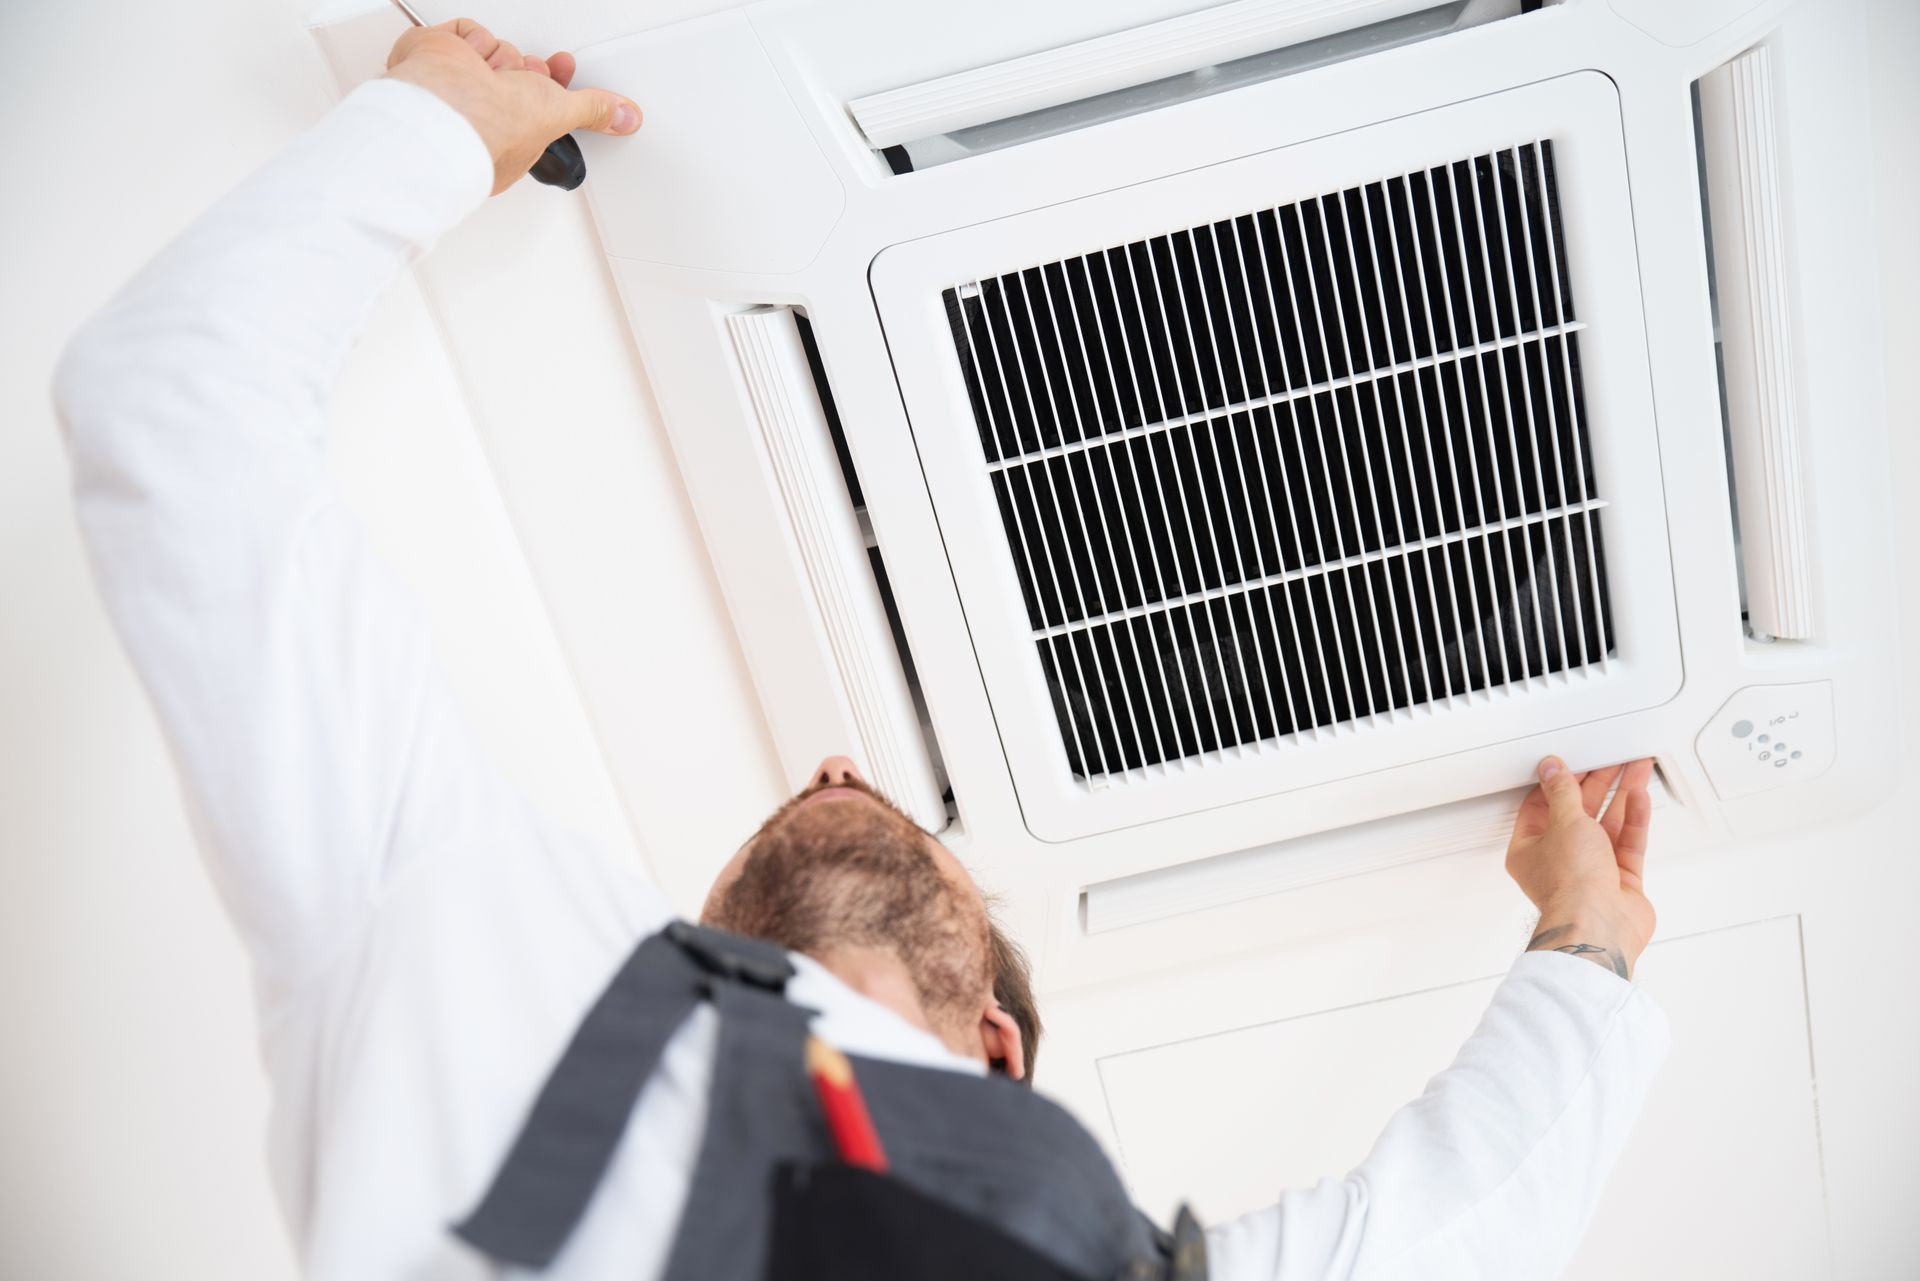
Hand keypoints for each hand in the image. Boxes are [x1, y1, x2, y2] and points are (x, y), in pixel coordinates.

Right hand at [385, 18, 640, 195]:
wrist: (448, 103)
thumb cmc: (495, 125)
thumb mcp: (561, 115)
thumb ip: (595, 112)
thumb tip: (627, 118)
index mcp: (510, 137)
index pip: (539, 100)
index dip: (552, 82)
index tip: (562, 66)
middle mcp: (483, 113)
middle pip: (520, 73)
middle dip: (526, 71)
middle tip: (521, 78)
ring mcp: (458, 84)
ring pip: (499, 50)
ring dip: (499, 59)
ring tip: (486, 77)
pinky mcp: (439, 55)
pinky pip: (469, 31)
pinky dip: (472, 40)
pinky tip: (465, 59)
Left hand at [1505, 757, 1656, 979]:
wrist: (1600, 925)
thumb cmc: (1570, 886)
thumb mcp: (1563, 823)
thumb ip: (1562, 793)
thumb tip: (1552, 769)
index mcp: (1530, 849)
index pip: (1542, 806)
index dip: (1560, 781)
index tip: (1576, 761)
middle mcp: (1559, 860)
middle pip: (1579, 812)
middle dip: (1598, 783)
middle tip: (1613, 760)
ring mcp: (1591, 871)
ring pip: (1607, 824)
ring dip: (1621, 795)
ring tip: (1636, 769)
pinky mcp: (1619, 880)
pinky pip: (1627, 842)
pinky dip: (1634, 819)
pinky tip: (1640, 796)